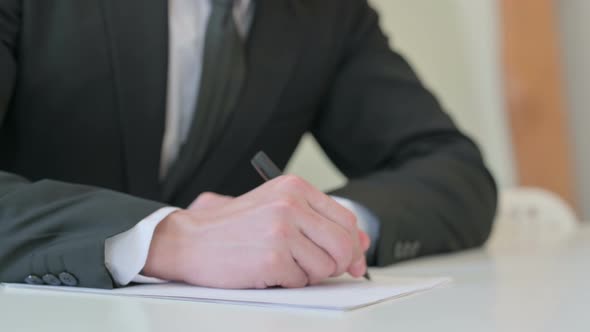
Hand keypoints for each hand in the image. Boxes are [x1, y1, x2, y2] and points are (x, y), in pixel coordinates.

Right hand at [143, 175, 369, 288]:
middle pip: (343, 244)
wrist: (188, 240)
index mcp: (294, 187)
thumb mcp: (276, 210)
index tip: (354, 261)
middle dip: (337, 264)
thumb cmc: (231, 227)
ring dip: (308, 274)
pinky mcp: (273, 258)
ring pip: (326, 267)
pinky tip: (267, 270)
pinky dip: (288, 282)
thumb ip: (318, 222)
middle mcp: (291, 204)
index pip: (345, 218)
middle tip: (317, 269)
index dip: (354, 245)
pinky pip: (302, 282)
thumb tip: (361, 242)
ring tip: (283, 264)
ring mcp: (282, 231)